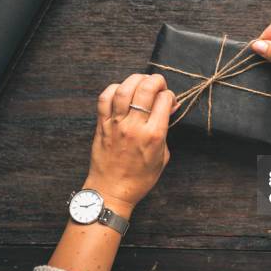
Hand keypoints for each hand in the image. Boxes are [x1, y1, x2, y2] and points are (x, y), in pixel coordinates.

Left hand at [84, 74, 175, 215]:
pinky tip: (121, 91)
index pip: (164, 100)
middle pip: (145, 88)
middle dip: (155, 80)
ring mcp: (116, 124)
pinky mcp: (102, 125)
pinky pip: (105, 98)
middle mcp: (134, 126)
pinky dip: (114, 89)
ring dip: (135, 79)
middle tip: (158, 83)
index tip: (168, 100)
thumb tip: (168, 109)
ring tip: (141, 81)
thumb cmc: (140, 178)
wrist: (112, 191)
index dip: (169, 95)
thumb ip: (165, 131)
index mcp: (153, 135)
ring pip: (124, 89)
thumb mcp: (163, 156)